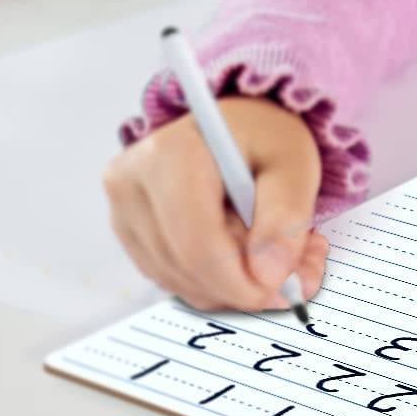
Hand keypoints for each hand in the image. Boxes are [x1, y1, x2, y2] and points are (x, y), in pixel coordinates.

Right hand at [103, 95, 328, 312]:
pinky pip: (171, 278)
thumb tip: (267, 276)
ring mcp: (122, 208)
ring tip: (271, 250)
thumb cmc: (263, 136)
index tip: (283, 290)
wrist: (235, 125)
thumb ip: (286, 219)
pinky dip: (211, 279)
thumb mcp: (294, 163)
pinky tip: (240, 250)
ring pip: (178, 282)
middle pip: (186, 269)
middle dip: (244, 282)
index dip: (242, 283)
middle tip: (294, 267)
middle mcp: (131, 181)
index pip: (198, 248)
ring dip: (230, 283)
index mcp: (169, 154)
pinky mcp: (127, 230)